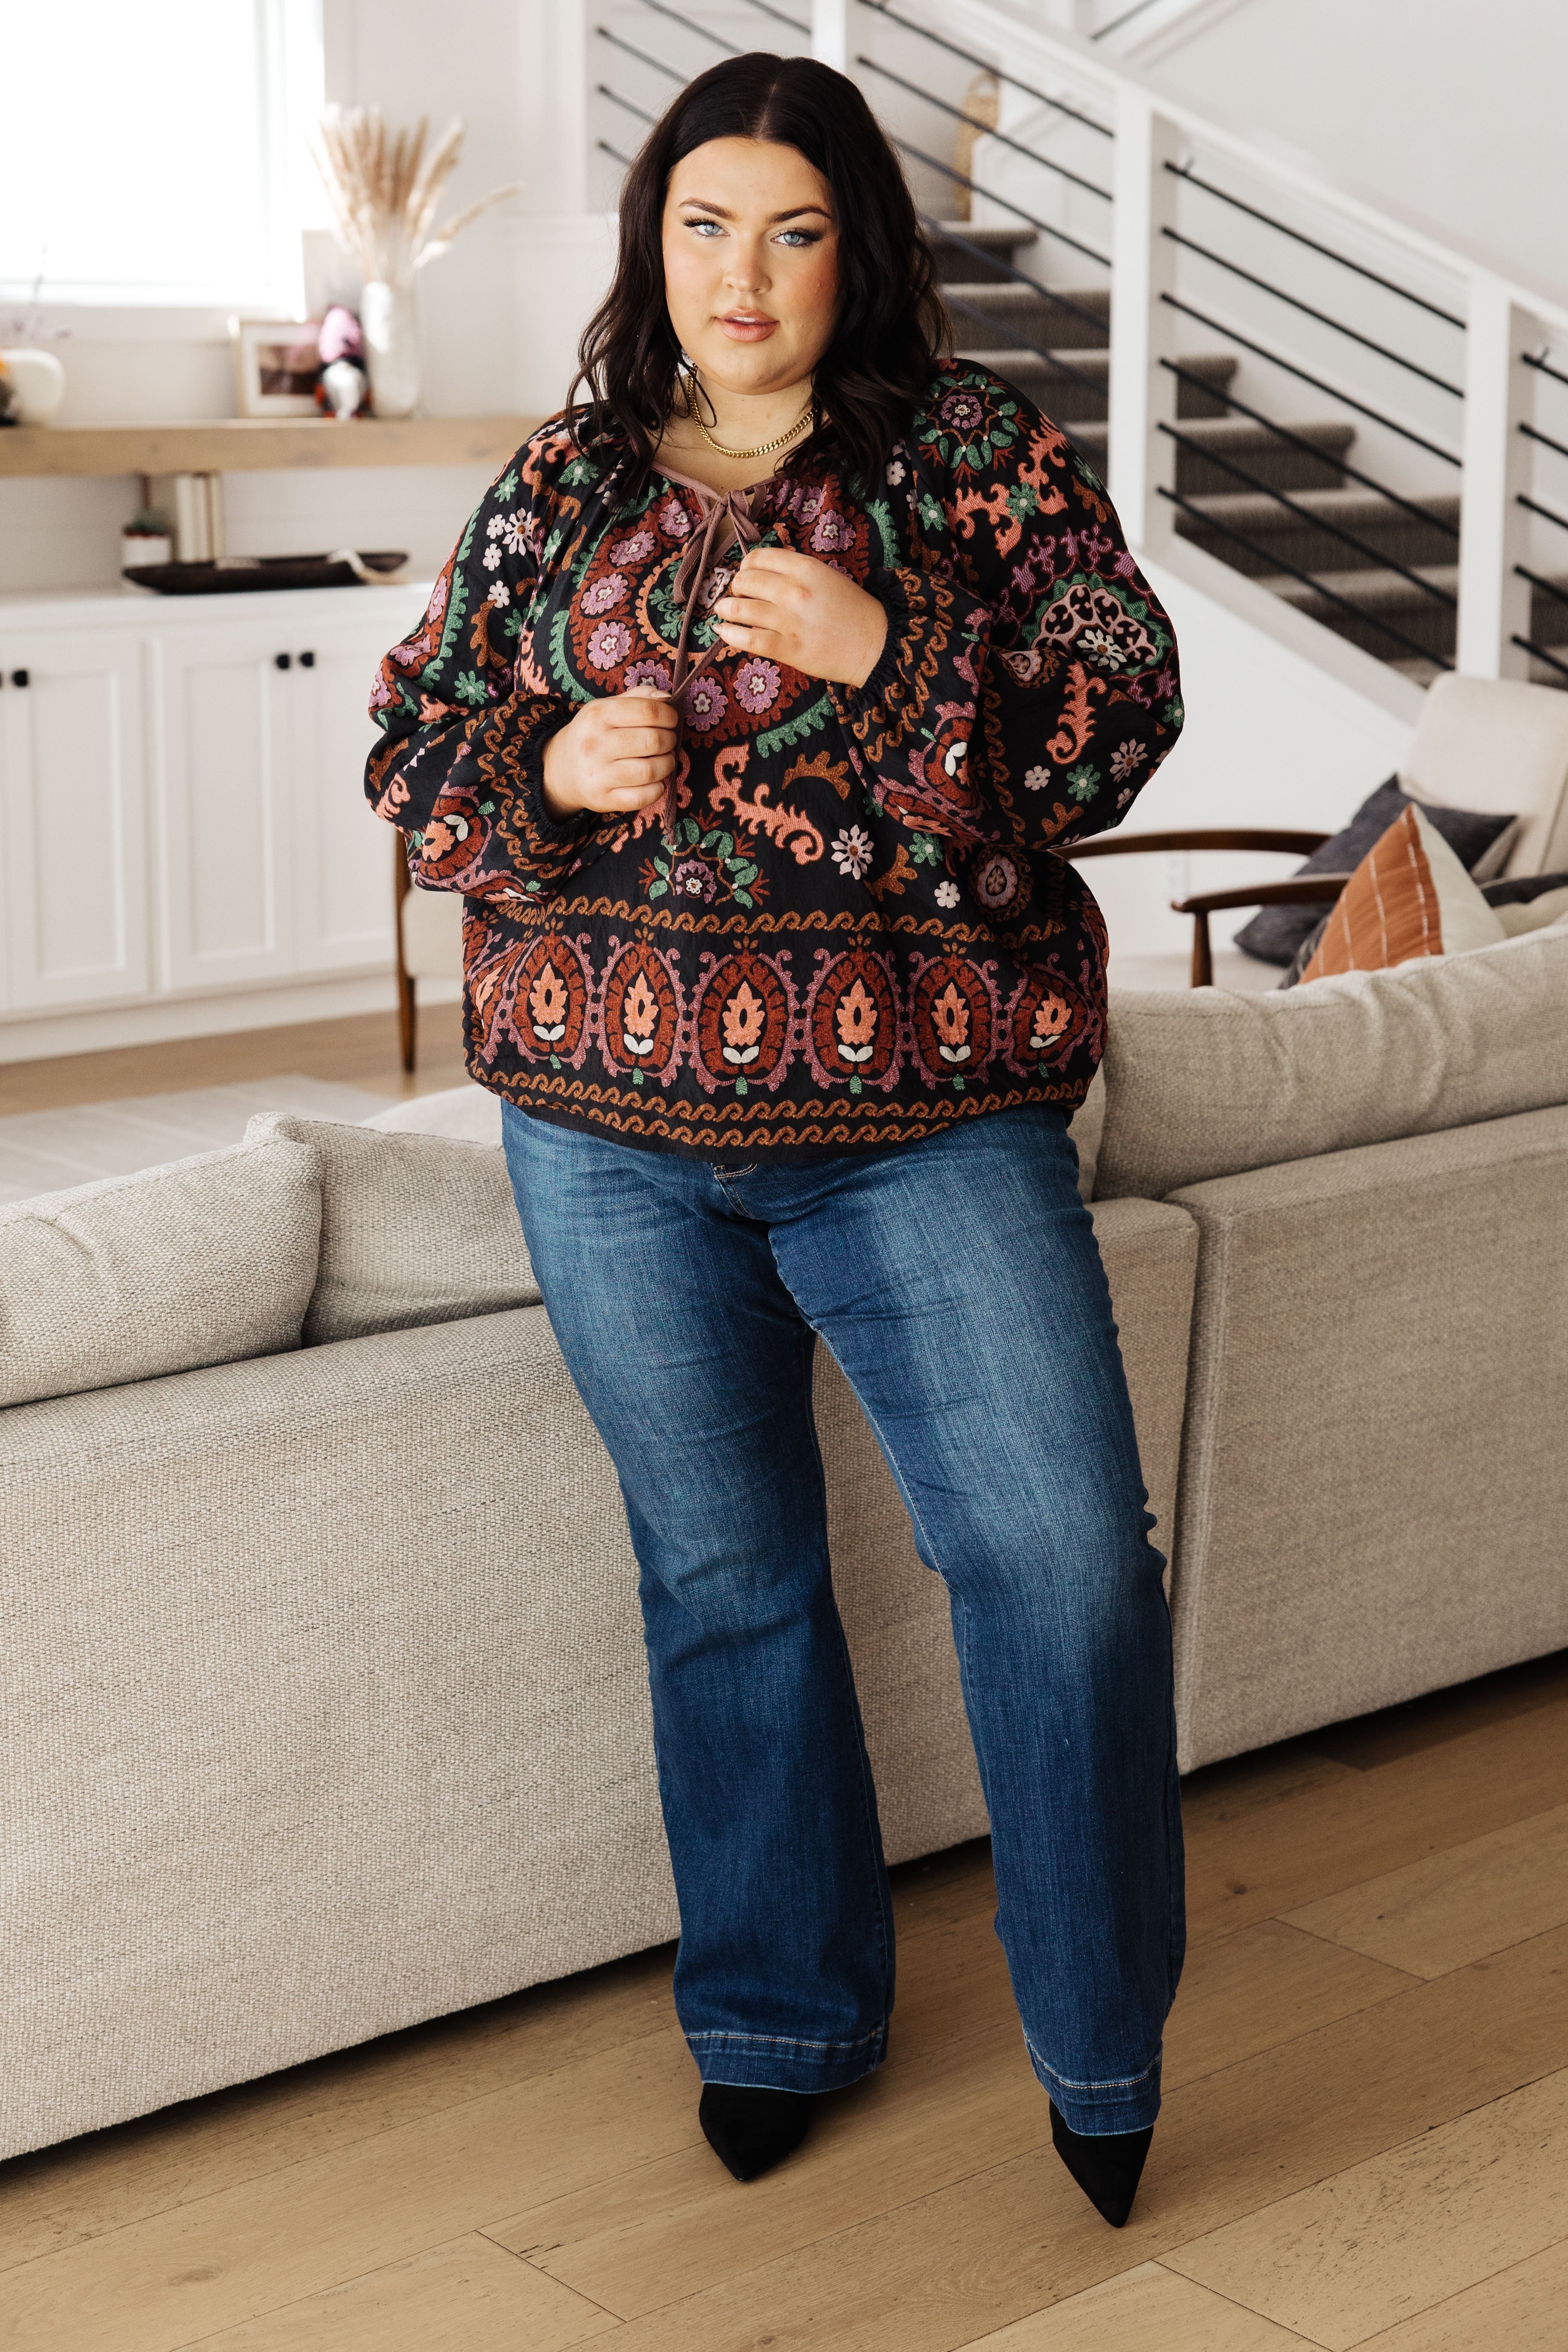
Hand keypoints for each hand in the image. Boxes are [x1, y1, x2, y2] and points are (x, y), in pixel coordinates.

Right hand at [541, 688, 677, 820]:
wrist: (562, 769)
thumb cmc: (594, 734)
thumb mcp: (607, 708)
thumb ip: (637, 698)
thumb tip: (667, 698)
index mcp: (597, 715)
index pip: (647, 711)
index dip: (668, 715)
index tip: (671, 720)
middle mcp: (595, 744)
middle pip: (653, 741)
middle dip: (670, 740)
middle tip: (668, 741)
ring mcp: (598, 775)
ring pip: (650, 770)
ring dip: (668, 764)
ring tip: (665, 759)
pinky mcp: (603, 799)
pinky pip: (642, 797)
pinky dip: (658, 788)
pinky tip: (655, 781)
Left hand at [713, 547, 887, 687]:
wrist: (873, 644)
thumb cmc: (852, 610)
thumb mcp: (827, 577)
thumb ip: (796, 572)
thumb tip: (763, 571)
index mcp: (806, 568)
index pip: (760, 558)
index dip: (746, 564)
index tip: (745, 572)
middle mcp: (794, 591)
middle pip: (746, 581)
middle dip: (736, 586)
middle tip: (736, 592)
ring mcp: (789, 621)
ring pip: (742, 608)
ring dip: (726, 607)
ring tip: (722, 609)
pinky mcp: (787, 648)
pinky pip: (748, 639)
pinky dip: (729, 633)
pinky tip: (721, 630)